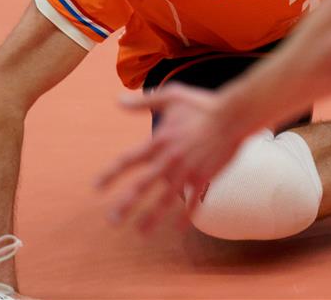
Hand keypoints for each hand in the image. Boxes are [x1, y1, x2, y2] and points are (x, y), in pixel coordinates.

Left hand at [95, 84, 250, 233]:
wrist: (233, 116)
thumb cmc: (203, 104)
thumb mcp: (172, 96)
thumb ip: (144, 101)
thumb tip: (117, 101)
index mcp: (159, 141)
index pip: (128, 160)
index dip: (111, 174)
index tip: (97, 187)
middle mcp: (169, 159)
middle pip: (142, 187)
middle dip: (125, 205)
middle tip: (112, 220)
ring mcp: (187, 170)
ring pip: (165, 200)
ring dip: (152, 218)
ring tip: (140, 233)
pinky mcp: (204, 177)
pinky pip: (193, 201)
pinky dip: (186, 217)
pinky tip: (179, 229)